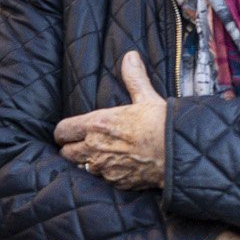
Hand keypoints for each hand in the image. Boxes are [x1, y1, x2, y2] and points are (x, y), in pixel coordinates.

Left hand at [54, 50, 170, 187]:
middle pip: (67, 153)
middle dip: (72, 148)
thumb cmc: (160, 124)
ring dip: (87, 162)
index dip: (64, 131)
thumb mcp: (146, 97)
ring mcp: (104, 168)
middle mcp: (94, 148)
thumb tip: (130, 56)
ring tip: (100, 156)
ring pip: (82, 168)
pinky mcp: (116, 182)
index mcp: (96, 124)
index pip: (62, 131)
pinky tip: (118, 166)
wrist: (177, 153)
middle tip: (83, 143)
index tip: (69, 131)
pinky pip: (102, 179)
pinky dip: (106, 174)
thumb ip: (133, 78)